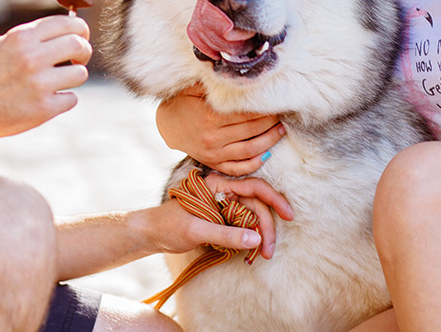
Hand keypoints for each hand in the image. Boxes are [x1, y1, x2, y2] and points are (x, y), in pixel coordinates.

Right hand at [0, 14, 91, 142]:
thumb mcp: (3, 44)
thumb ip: (33, 36)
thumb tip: (69, 29)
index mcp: (22, 38)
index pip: (68, 23)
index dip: (81, 29)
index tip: (81, 36)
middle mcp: (31, 58)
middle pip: (79, 45)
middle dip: (84, 51)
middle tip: (78, 59)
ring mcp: (38, 84)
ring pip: (80, 73)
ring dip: (74, 77)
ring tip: (58, 81)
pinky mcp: (43, 109)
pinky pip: (72, 98)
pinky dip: (63, 100)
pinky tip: (47, 100)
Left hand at [148, 172, 293, 259]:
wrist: (152, 233)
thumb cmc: (169, 225)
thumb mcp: (196, 230)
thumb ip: (226, 234)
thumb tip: (256, 239)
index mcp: (218, 185)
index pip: (254, 187)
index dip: (274, 200)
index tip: (289, 216)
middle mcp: (225, 192)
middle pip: (257, 205)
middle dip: (266, 227)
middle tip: (269, 251)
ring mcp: (225, 205)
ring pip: (252, 217)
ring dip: (260, 235)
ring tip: (262, 255)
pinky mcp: (223, 219)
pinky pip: (244, 226)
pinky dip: (250, 239)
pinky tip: (251, 252)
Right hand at [156, 84, 285, 175]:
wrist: (167, 125)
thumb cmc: (184, 102)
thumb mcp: (194, 88)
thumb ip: (215, 83)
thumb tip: (237, 73)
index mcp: (210, 116)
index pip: (247, 112)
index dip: (266, 108)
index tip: (277, 101)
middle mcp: (213, 136)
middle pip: (252, 130)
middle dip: (272, 122)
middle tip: (283, 114)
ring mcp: (214, 153)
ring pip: (250, 150)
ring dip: (269, 141)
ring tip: (281, 130)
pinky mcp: (213, 163)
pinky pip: (238, 168)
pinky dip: (254, 163)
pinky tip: (267, 153)